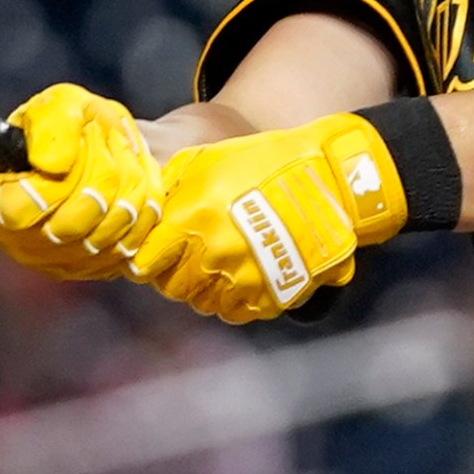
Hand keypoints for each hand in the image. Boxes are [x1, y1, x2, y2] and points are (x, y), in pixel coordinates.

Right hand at [0, 83, 167, 280]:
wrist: (110, 146)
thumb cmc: (75, 125)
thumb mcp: (61, 106)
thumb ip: (52, 127)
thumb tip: (52, 165)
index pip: (17, 212)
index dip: (52, 186)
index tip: (73, 156)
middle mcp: (15, 237)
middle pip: (70, 225)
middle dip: (100, 176)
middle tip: (107, 145)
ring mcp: (52, 260)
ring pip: (105, 235)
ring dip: (126, 187)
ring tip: (122, 161)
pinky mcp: (90, 270)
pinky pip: (128, 248)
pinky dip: (140, 211)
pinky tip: (133, 188)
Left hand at [128, 112, 409, 322]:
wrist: (328, 178)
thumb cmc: (264, 161)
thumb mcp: (207, 160)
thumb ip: (171, 188)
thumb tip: (147, 213)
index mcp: (193, 218)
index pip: (146, 262)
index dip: (145, 261)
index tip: (150, 257)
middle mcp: (215, 254)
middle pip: (172, 288)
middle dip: (173, 275)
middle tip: (185, 261)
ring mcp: (245, 279)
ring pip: (202, 304)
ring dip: (203, 289)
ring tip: (215, 268)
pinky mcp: (272, 296)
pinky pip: (235, 313)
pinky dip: (232, 301)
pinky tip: (239, 280)